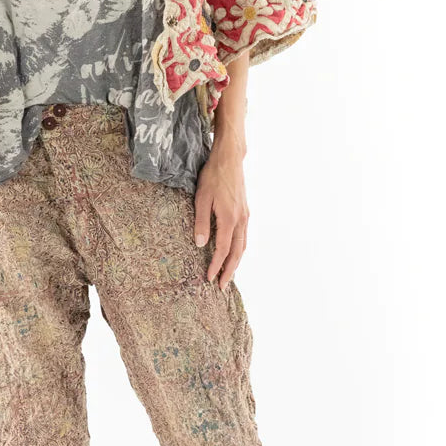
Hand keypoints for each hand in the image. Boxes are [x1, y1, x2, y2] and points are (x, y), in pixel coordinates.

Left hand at [193, 141, 248, 289]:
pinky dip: (240, 250)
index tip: (209, 278)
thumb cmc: (213, 176)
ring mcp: (245, 216)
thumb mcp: (201, 198)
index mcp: (229, 218)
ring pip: (243, 245)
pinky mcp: (245, 211)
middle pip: (237, 252)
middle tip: (222, 286)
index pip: (223, 249)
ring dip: (236, 262)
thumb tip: (200, 244)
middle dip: (230, 271)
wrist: (230, 159)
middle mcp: (241, 220)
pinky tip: (234, 253)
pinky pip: (244, 236)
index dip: (216, 266)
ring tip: (229, 274)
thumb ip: (201, 222)